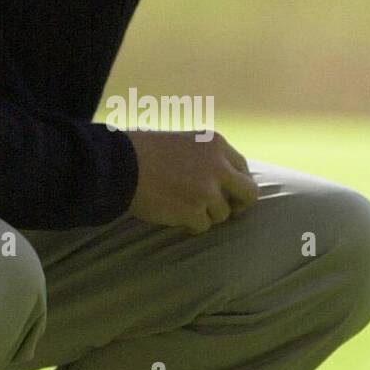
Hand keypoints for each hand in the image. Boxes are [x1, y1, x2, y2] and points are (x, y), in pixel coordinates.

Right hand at [124, 129, 259, 233]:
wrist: (120, 165)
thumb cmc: (144, 151)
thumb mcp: (183, 142)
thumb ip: (206, 158)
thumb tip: (223, 183)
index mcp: (216, 144)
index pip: (243, 168)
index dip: (236, 184)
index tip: (228, 193)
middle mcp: (217, 166)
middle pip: (249, 193)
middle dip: (239, 205)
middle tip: (228, 212)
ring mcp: (207, 190)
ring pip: (222, 214)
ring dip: (206, 215)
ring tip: (183, 208)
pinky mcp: (194, 211)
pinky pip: (202, 227)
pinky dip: (190, 225)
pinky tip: (175, 215)